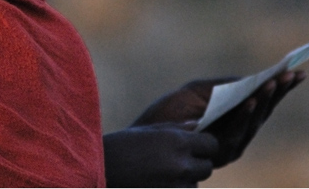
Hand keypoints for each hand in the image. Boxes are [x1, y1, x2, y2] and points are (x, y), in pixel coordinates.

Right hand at [103, 124, 217, 186]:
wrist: (97, 171)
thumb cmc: (119, 147)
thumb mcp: (145, 131)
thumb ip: (175, 128)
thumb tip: (198, 126)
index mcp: (176, 141)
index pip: (212, 144)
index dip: (205, 145)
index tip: (196, 146)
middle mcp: (180, 164)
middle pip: (207, 167)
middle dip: (196, 164)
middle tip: (177, 162)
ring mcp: (176, 186)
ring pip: (195, 184)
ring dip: (185, 180)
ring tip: (161, 174)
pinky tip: (156, 183)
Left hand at [131, 71, 305, 167]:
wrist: (143, 138)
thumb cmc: (169, 114)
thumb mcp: (196, 92)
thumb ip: (222, 87)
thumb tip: (249, 80)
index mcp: (234, 119)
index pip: (262, 102)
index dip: (280, 88)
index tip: (297, 71)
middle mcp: (236, 134)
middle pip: (264, 111)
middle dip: (279, 92)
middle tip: (293, 73)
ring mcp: (229, 145)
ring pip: (253, 122)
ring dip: (264, 101)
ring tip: (274, 82)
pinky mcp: (216, 152)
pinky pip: (234, 131)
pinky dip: (243, 115)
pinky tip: (250, 100)